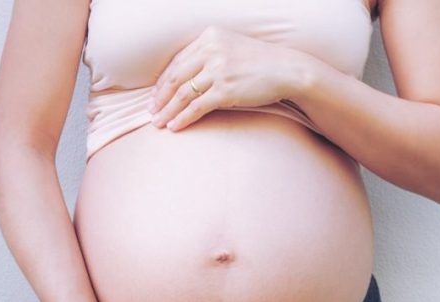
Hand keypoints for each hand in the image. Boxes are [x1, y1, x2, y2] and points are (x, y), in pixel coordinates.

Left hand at [149, 25, 313, 131]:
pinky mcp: (225, 90)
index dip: (164, 80)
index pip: (178, 61)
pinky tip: (176, 126)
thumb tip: (188, 77)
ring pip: (183, 93)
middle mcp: (211, 51)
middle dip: (161, 97)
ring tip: (159, 122)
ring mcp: (218, 70)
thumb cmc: (262, 62)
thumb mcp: (233, 48)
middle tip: (151, 111)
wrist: (288, 70)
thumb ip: (211, 55)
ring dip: (168, 110)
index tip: (156, 94)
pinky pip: (197, 106)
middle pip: (176, 77)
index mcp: (210, 37)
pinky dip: (183, 118)